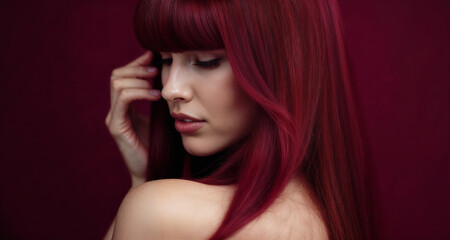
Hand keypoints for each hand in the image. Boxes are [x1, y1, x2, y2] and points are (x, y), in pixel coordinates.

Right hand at [105, 51, 160, 186]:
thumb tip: (168, 78)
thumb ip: (159, 100)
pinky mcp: (117, 127)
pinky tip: (155, 95)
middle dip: (137, 68)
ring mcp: (114, 118)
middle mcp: (116, 111)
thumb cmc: (161, 147)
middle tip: (156, 69)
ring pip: (118, 84)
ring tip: (157, 84)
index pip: (123, 76)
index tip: (155, 56)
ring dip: (139, 79)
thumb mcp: (161, 117)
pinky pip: (123, 100)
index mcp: (125, 107)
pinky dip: (139, 92)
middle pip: (117, 76)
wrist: (155, 172)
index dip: (137, 64)